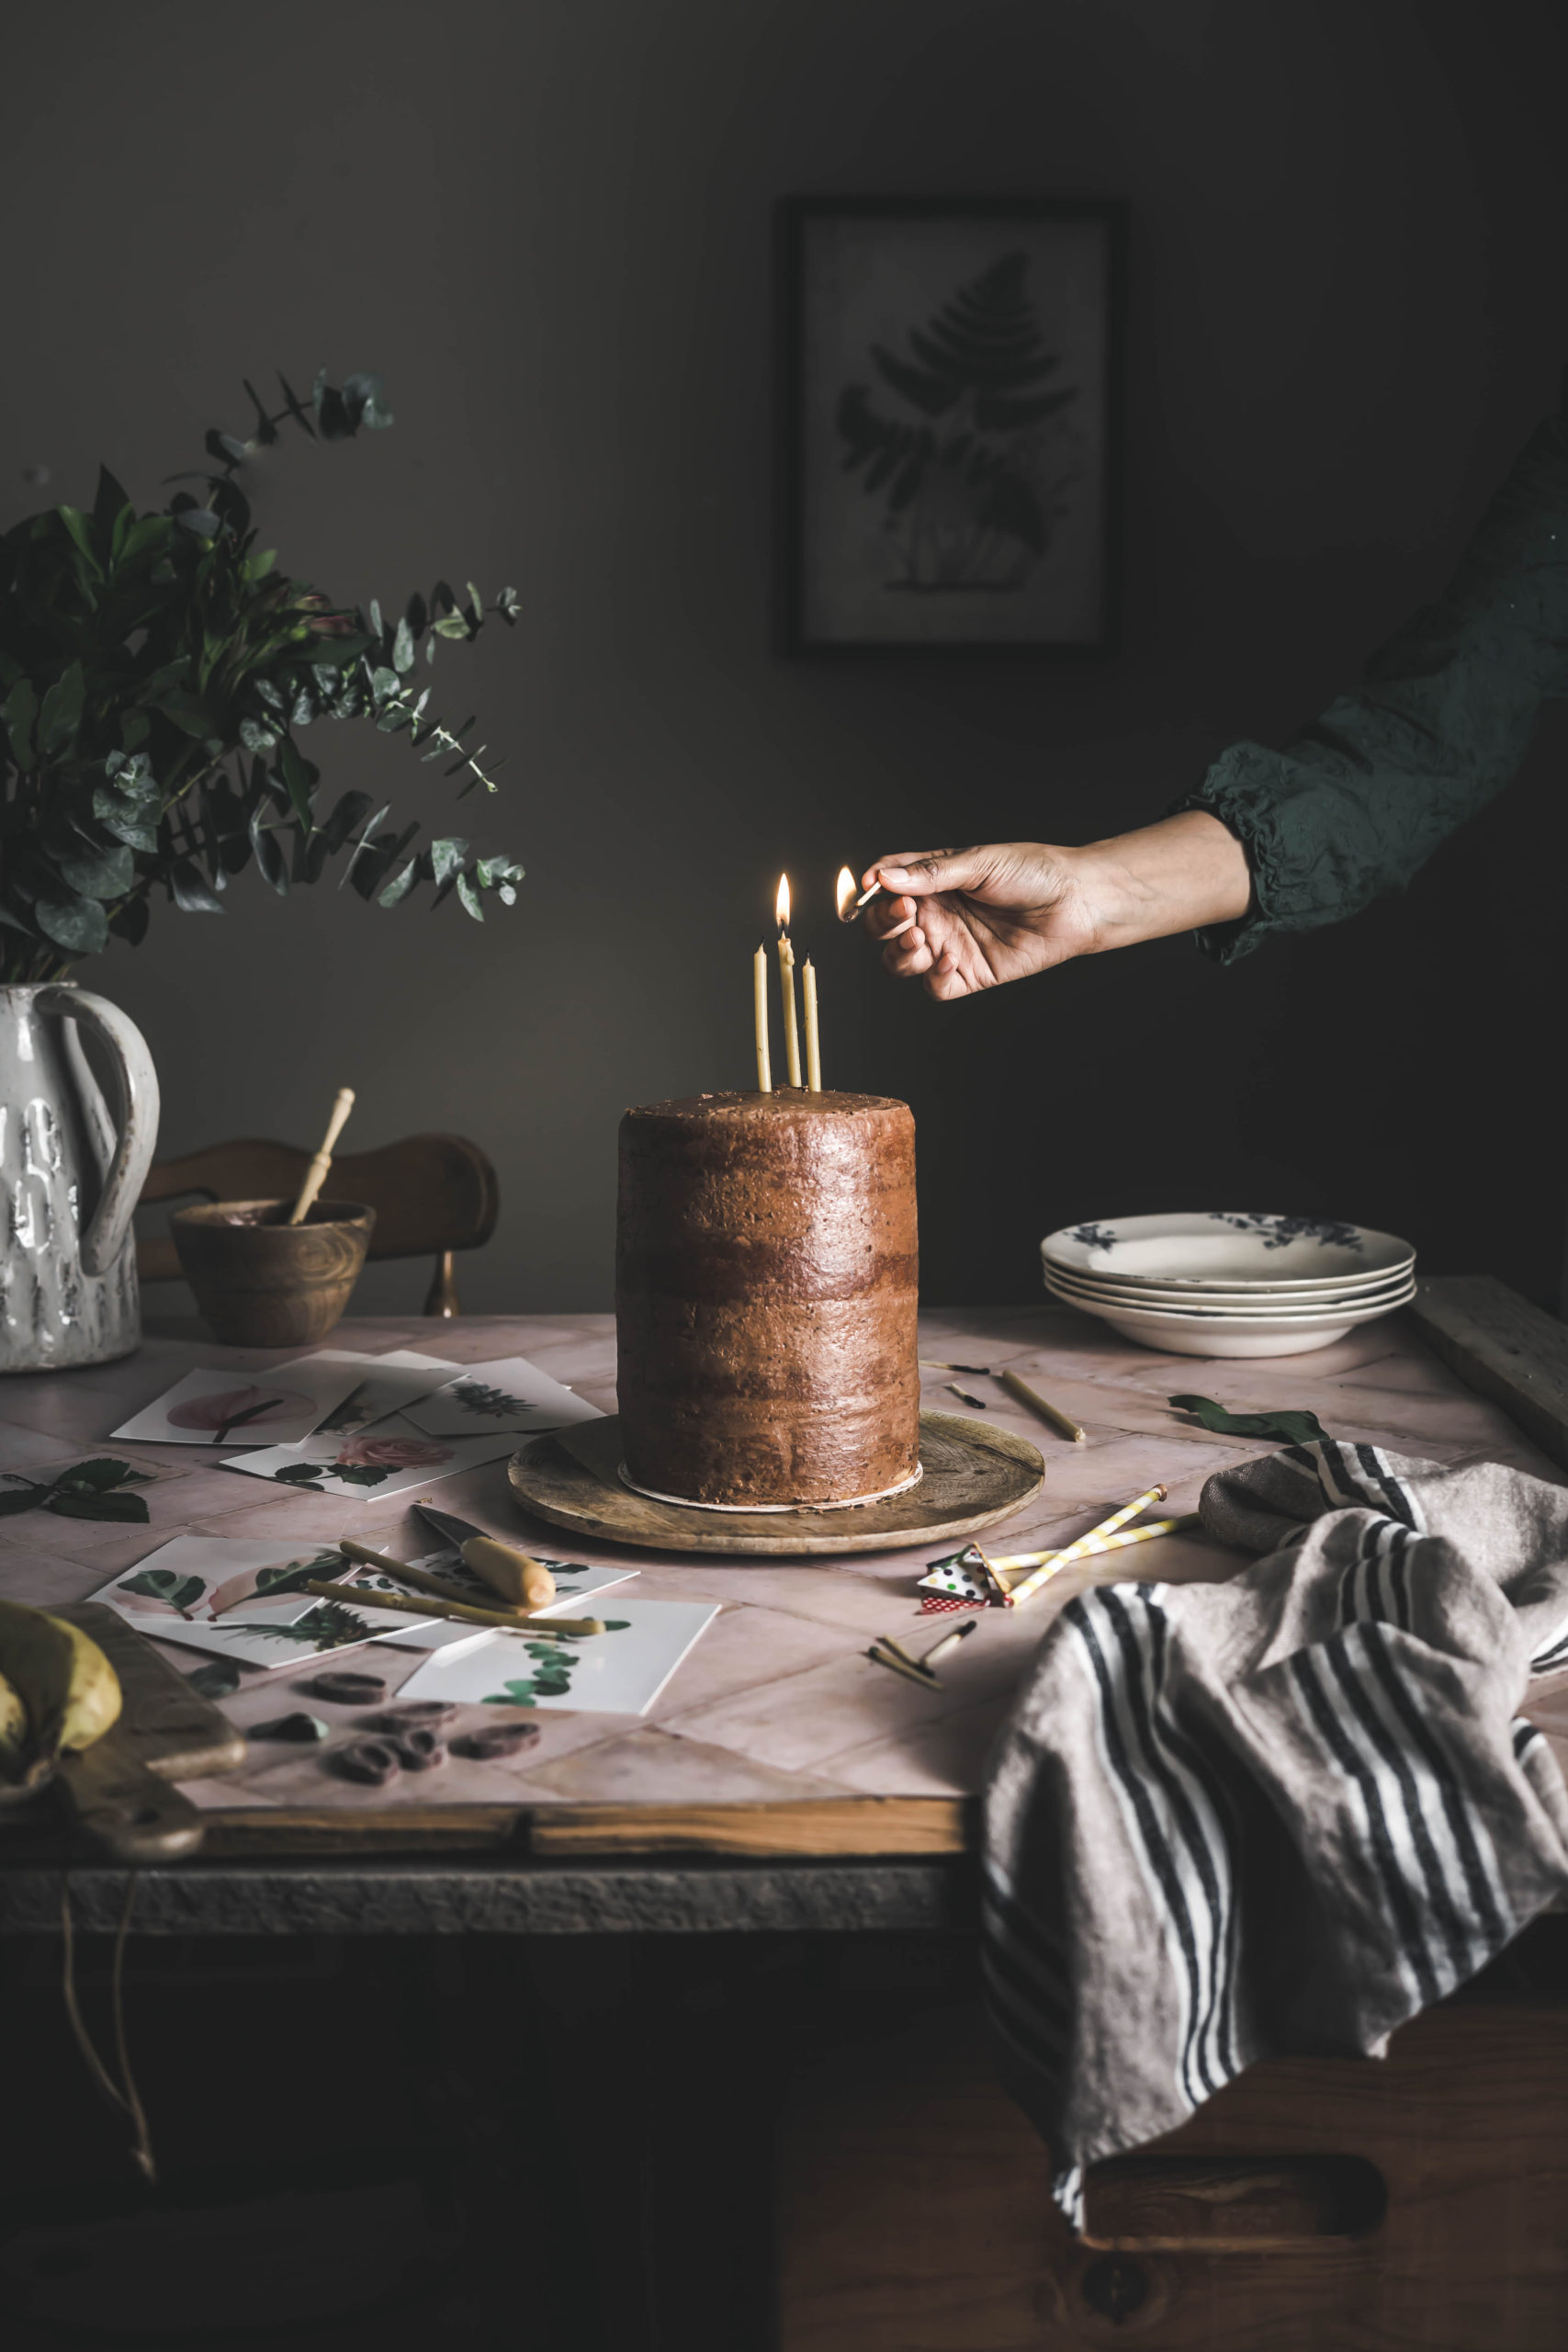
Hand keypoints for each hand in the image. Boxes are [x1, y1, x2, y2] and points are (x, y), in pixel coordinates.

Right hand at [863, 844, 1096, 1000]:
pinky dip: (933, 977)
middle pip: (882, 926)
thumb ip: (930, 874)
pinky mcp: (968, 974)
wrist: (1076, 902)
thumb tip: (884, 879)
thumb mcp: (979, 863)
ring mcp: (950, 945)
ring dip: (899, 952)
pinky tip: (950, 960)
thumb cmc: (1033, 873)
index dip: (870, 888)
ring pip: (899, 960)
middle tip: (905, 912)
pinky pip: (934, 986)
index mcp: (933, 882)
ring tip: (918, 938)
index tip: (871, 887)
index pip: (886, 884)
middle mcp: (936, 914)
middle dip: (882, 921)